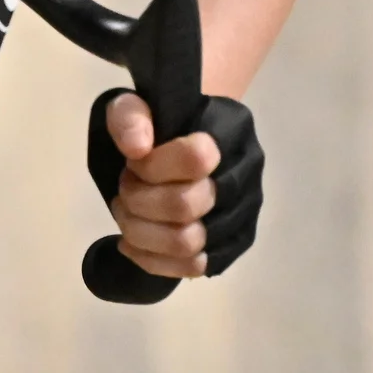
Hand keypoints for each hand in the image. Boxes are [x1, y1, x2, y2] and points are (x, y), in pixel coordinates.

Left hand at [89, 88, 265, 278]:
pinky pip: (192, 268)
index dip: (151, 167)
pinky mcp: (233, 246)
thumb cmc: (158, 125)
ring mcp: (244, 213)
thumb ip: (129, 117)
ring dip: (141, 232)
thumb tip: (137, 148)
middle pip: (186, 206)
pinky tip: (134, 242)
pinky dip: (152, 259)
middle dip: (139, 201)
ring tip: (128, 212)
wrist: (182, 144)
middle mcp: (246, 173)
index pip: (196, 157)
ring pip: (187, 244)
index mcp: (229, 129)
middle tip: (126, 188)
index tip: (133, 161)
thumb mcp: (133, 104)